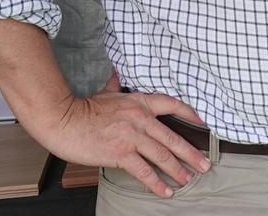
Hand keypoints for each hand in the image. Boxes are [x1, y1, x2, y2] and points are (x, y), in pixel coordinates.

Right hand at [38, 72, 210, 197]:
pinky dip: (157, 182)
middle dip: (192, 153)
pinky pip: (143, 171)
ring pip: (162, 155)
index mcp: (139, 102)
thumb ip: (116, 86)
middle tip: (205, 164)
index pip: (173, 105)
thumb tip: (118, 76)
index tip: (204, 125)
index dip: (192, 115)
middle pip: (173, 137)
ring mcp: (132, 137)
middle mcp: (140, 119)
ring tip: (188, 179)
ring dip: (178, 170)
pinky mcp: (120, 153)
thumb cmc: (82, 109)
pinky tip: (166, 190)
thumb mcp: (105, 93)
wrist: (62, 120)